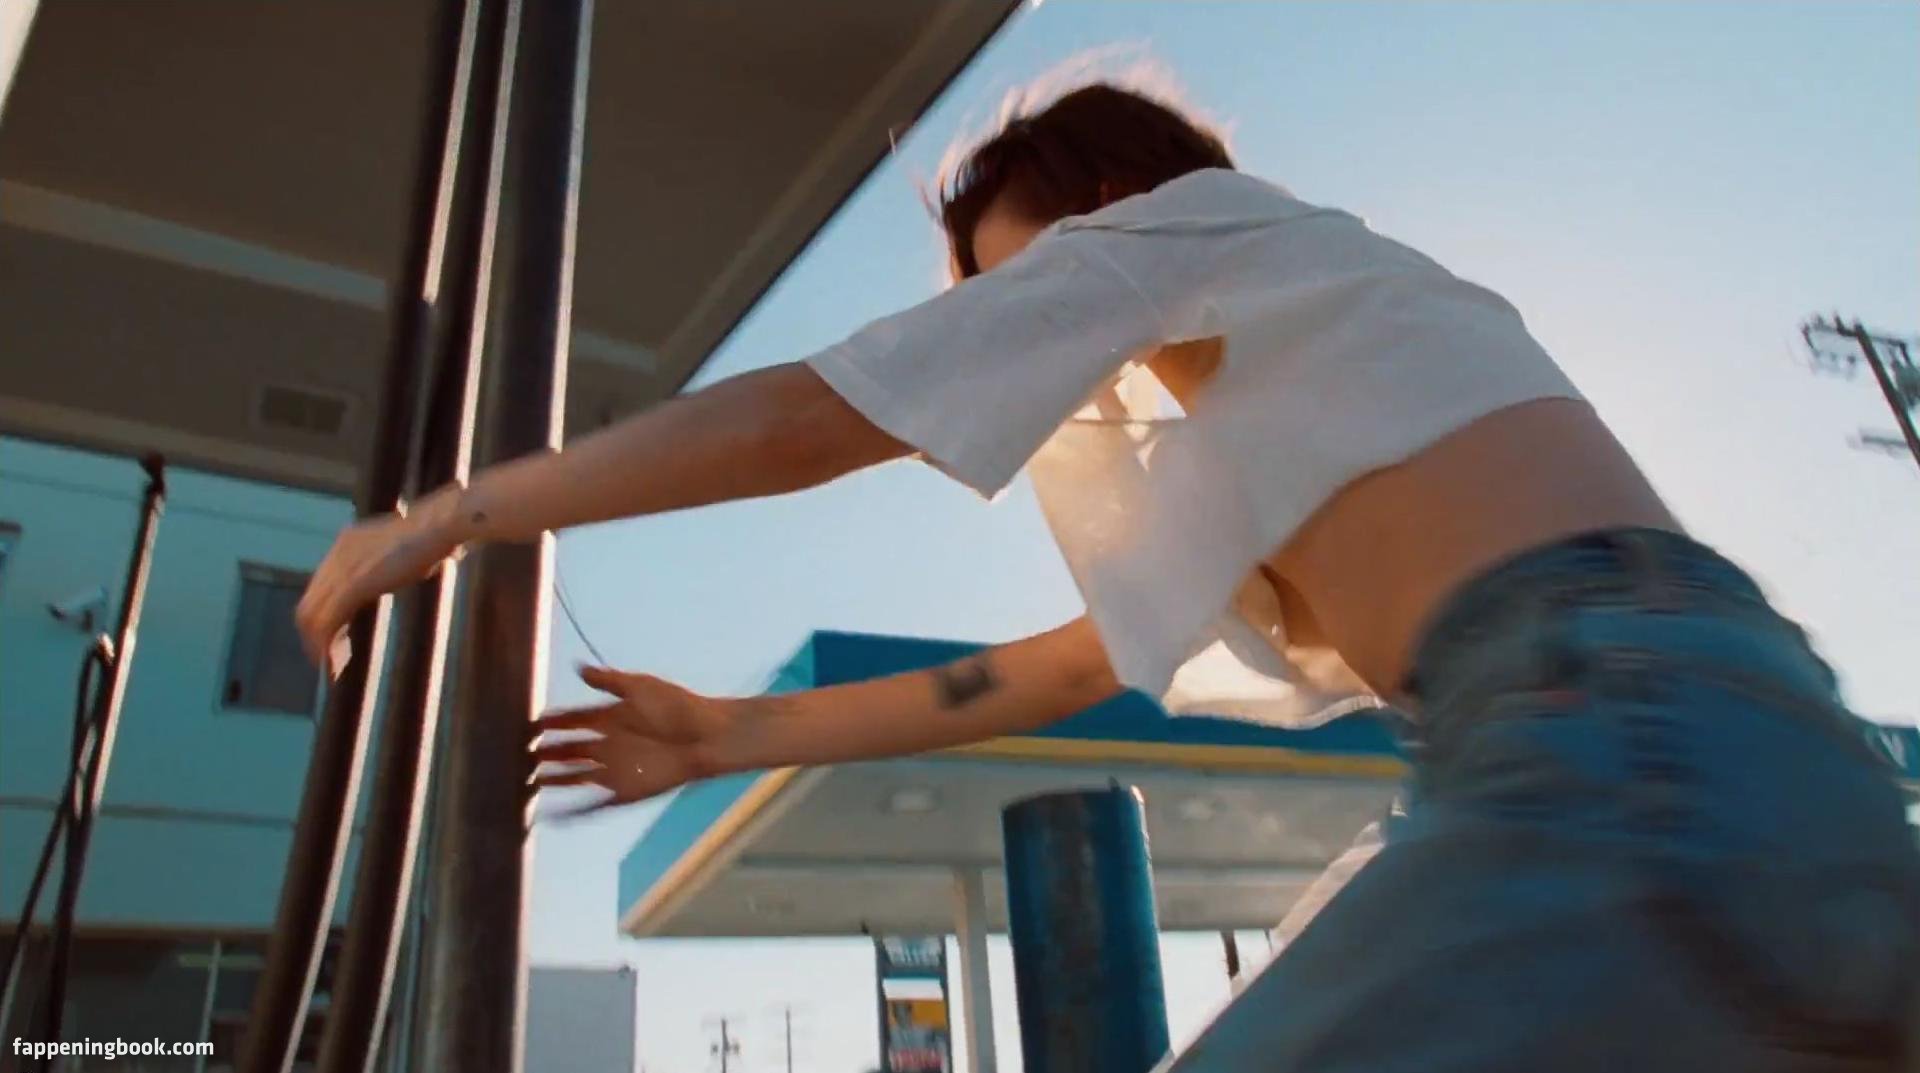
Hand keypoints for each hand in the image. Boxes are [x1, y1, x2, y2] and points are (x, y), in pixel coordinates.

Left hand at [295, 489, 465, 669]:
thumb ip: (388, 563)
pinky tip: (334, 662)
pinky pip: (328, 622)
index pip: (321, 585)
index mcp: (347, 543)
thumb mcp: (400, 551)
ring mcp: (342, 570)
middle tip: (327, 658)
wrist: (438, 526)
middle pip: (309, 602)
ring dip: (317, 644)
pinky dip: (326, 645)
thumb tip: (395, 573)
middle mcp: (337, 555)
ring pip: (311, 615)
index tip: (334, 634)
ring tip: (330, 665)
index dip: (323, 612)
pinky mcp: (353, 586)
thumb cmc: (433, 536)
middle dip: (314, 633)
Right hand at [531, 666, 740, 815]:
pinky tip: (552, 816)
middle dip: (545, 752)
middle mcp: (608, 744)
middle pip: (568, 750)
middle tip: (519, 755)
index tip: (529, 725)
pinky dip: (573, 812)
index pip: (572, 720)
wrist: (707, 737)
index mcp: (610, 717)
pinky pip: (592, 804)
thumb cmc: (678, 707)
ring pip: (573, 777)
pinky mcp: (623, 792)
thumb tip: (579, 669)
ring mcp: (614, 769)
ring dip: (553, 780)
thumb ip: (609, 681)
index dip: (552, 723)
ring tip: (528, 781)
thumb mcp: (641, 687)